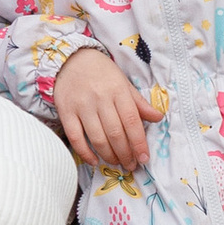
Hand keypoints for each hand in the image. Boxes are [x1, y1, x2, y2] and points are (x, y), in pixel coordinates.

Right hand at [52, 44, 154, 170]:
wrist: (70, 59)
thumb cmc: (101, 73)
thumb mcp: (124, 83)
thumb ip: (139, 102)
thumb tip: (158, 118)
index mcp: (118, 91)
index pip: (132, 121)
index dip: (139, 143)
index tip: (144, 158)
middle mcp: (100, 99)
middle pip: (115, 133)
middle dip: (125, 154)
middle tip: (131, 165)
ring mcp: (82, 106)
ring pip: (97, 138)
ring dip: (108, 155)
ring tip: (116, 163)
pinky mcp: (66, 112)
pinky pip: (75, 137)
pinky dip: (84, 152)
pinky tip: (94, 161)